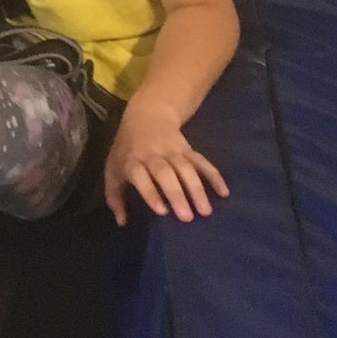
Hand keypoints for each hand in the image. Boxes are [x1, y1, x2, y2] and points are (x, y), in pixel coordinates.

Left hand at [105, 96, 228, 225]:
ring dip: (196, 188)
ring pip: (185, 167)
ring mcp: (172, 150)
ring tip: (205, 211)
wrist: (146, 115)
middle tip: (187, 218)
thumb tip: (122, 222)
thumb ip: (114, 197)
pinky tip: (223, 192)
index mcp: (132, 160)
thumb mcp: (113, 169)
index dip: (150, 191)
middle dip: (176, 193)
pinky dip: (213, 175)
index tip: (162, 211)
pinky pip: (202, 161)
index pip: (140, 174)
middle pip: (165, 172)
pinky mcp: (188, 149)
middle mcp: (153, 154)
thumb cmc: (127, 150)